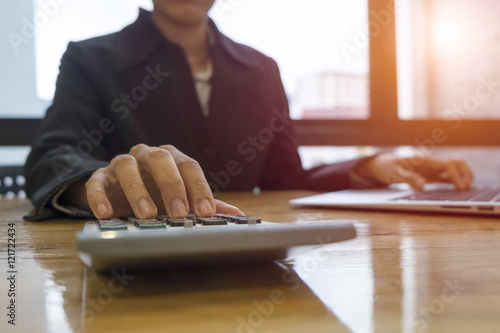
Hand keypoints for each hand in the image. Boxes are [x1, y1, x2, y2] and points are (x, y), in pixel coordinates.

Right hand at [65, 144, 242, 218]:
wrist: (117, 193)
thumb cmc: (156, 194)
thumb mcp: (181, 199)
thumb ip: (206, 204)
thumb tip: (238, 214)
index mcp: (172, 159)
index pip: (189, 167)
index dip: (199, 188)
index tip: (207, 212)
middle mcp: (148, 156)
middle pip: (162, 160)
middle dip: (172, 186)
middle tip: (179, 213)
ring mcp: (122, 164)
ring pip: (128, 167)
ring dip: (138, 190)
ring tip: (146, 215)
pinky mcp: (99, 176)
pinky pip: (96, 182)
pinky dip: (99, 196)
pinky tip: (105, 214)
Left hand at [352, 154, 473, 190]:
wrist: (378, 165)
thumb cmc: (385, 167)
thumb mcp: (393, 173)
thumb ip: (408, 178)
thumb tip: (423, 185)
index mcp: (423, 160)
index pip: (447, 164)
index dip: (456, 175)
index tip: (460, 187)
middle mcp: (430, 163)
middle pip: (455, 163)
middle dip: (465, 173)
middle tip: (466, 187)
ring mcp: (430, 169)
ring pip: (453, 169)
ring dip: (462, 176)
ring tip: (465, 189)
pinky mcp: (428, 175)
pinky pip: (445, 177)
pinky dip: (454, 181)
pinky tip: (458, 189)